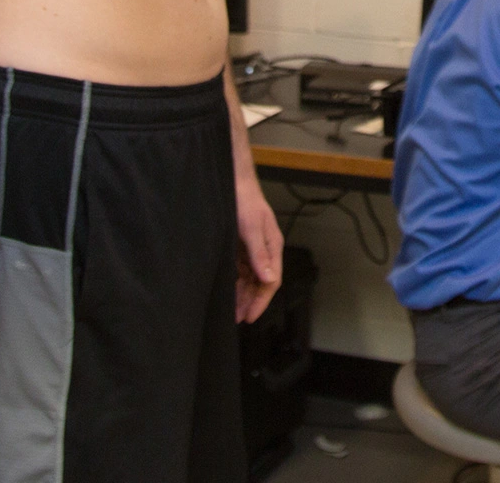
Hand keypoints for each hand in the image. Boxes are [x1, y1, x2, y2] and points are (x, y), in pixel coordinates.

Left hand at [234, 179, 284, 323]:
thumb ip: (259, 254)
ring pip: (249, 278)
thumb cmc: (244, 200)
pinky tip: (227, 291)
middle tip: (238, 319)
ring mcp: (251, 248)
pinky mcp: (239, 245)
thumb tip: (268, 279)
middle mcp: (264, 250)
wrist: (232, 180)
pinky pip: (239, 269)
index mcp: (272, 246)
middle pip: (260, 282)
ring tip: (232, 311)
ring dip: (242, 294)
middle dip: (250, 301)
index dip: (261, 301)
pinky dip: (235, 282)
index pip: (271, 281)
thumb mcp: (251, 227)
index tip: (250, 317)